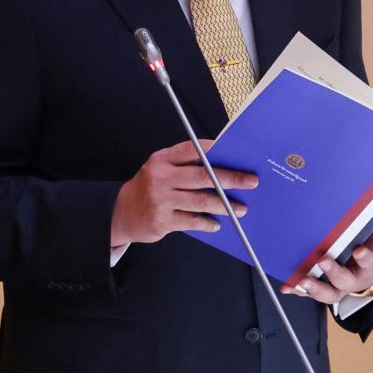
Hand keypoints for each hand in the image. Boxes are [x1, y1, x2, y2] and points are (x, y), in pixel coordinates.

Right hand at [111, 140, 257, 244]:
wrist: (121, 213)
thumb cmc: (149, 188)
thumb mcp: (160, 168)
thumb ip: (184, 165)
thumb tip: (222, 165)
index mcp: (162, 159)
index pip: (192, 149)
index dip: (215, 149)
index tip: (237, 152)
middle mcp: (160, 177)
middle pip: (203, 176)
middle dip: (231, 179)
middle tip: (251, 182)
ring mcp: (161, 200)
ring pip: (201, 201)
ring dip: (225, 205)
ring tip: (240, 208)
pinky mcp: (162, 221)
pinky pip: (193, 221)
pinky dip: (208, 223)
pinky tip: (216, 223)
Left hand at [280, 210, 372, 303]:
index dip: (366, 256)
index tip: (359, 251)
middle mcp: (357, 274)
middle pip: (347, 281)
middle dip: (334, 273)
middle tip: (323, 261)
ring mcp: (341, 283)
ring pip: (330, 292)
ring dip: (316, 287)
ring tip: (303, 279)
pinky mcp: (326, 284)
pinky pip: (312, 290)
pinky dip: (299, 290)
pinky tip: (289, 285)